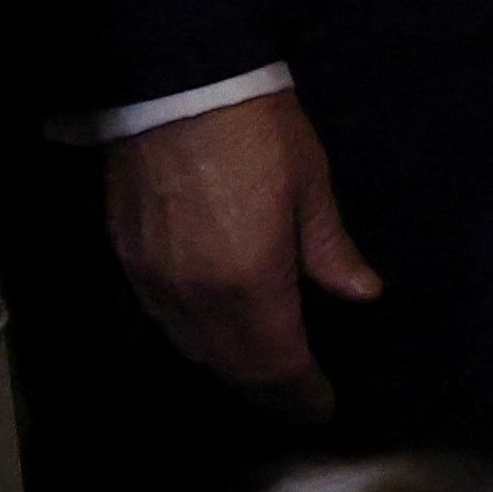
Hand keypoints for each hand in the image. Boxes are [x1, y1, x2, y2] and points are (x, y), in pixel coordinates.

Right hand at [108, 87, 379, 416]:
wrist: (177, 81)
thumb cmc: (257, 128)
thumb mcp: (310, 185)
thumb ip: (331, 250)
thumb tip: (362, 293)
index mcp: (252, 283)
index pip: (279, 364)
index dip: (302, 395)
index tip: (321, 410)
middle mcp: (199, 297)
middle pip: (234, 367)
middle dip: (268, 393)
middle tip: (293, 403)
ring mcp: (157, 280)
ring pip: (194, 348)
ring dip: (230, 367)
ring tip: (259, 373)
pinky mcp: (129, 258)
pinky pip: (163, 318)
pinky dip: (193, 336)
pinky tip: (211, 329)